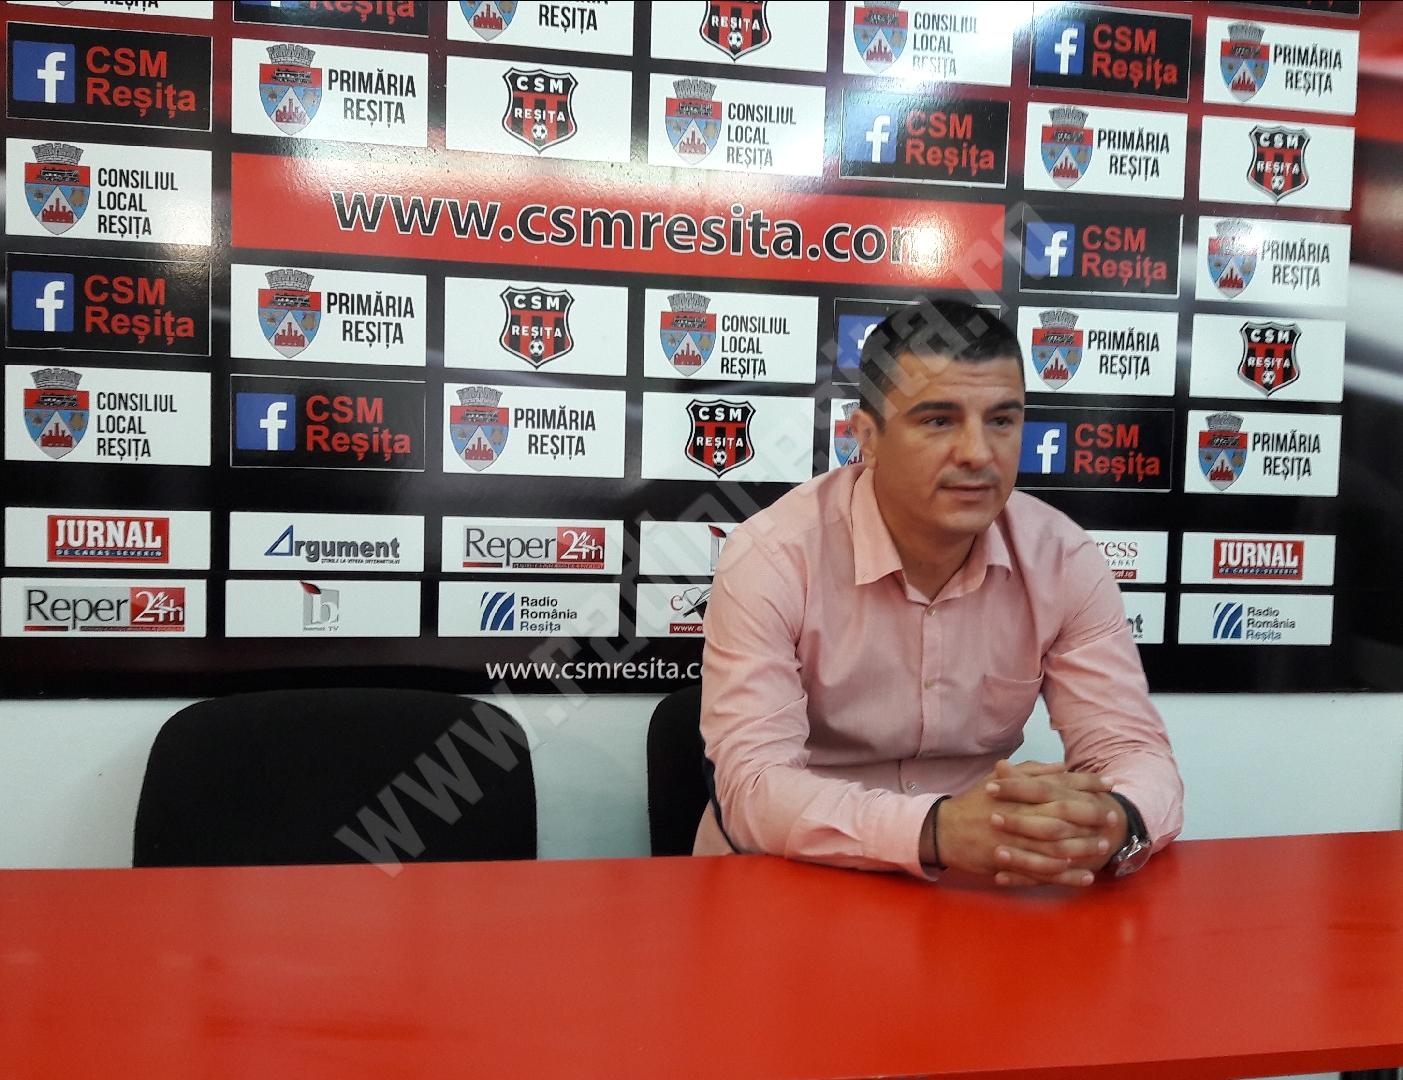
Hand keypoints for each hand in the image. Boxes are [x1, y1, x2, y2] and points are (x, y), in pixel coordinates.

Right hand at [921, 761, 1120, 887]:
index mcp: (1019, 792)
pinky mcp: (1011, 862)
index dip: (1087, 784)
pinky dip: (1066, 875)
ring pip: (1057, 844)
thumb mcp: (999, 779)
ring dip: (1083, 846)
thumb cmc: (975, 803)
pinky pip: (1044, 871)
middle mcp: (1020, 813)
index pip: (1060, 784)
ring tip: (1104, 847)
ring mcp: (1016, 840)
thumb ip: (1032, 773)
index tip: (1109, 785)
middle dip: (1091, 815)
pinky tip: (1084, 876)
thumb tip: (1063, 767)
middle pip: (1063, 814)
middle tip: (1113, 818)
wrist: (944, 831)